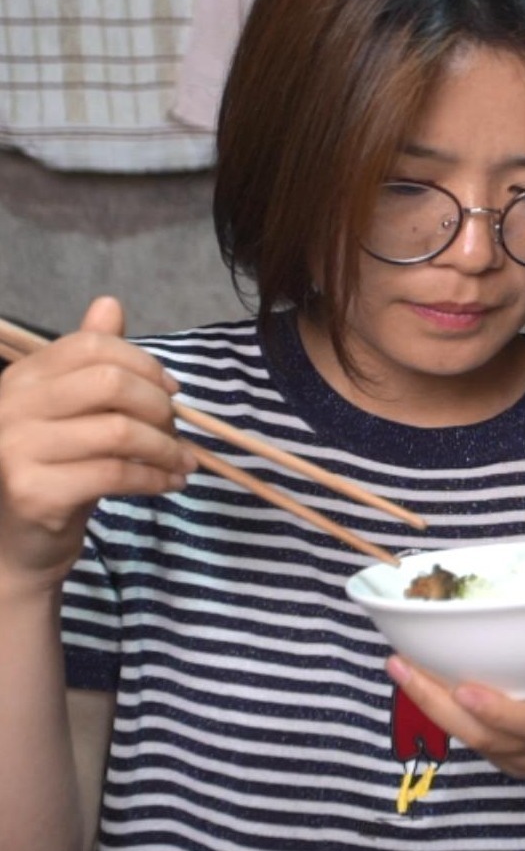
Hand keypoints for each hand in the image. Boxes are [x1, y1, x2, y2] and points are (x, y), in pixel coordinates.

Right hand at [0, 297, 192, 594]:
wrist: (17, 545)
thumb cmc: (53, 471)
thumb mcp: (71, 413)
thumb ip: (88, 364)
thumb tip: (109, 304)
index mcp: (20, 379)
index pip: (90, 347)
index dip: (143, 364)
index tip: (171, 392)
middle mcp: (9, 407)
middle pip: (109, 383)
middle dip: (159, 406)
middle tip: (177, 431)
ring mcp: (15, 449)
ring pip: (120, 431)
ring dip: (166, 448)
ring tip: (182, 463)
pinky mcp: (33, 491)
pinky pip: (116, 473)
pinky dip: (155, 477)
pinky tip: (169, 483)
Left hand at [386, 574, 524, 779]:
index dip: (500, 713)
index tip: (468, 686)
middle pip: (484, 736)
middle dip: (440, 704)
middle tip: (405, 666)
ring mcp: (518, 755)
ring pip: (464, 737)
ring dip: (426, 703)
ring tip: (396, 662)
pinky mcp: (498, 753)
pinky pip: (461, 735)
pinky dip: (433, 708)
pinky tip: (408, 673)